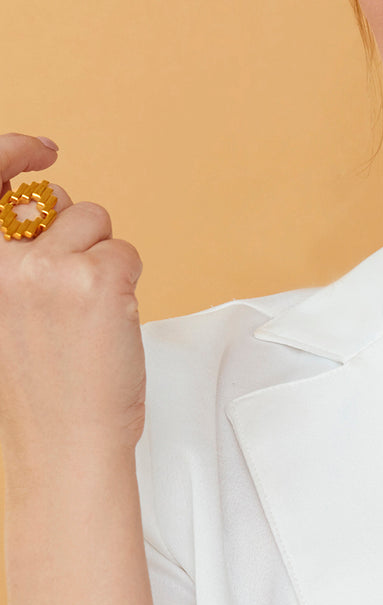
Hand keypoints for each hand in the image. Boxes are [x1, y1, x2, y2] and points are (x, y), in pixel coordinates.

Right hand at [0, 133, 145, 468]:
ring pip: (101, 226)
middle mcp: (1, 259)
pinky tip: (111, 322)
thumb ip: (21, 262)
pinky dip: (129, 284)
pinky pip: (127, 253)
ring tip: (95, 315)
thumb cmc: (46, 386)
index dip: (13, 152)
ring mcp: (48, 266)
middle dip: (82, 237)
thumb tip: (54, 210)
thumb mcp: (10, 311)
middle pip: (63, 206)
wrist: (66, 438)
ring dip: (109, 263)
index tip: (42, 147)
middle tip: (81, 295)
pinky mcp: (96, 280)